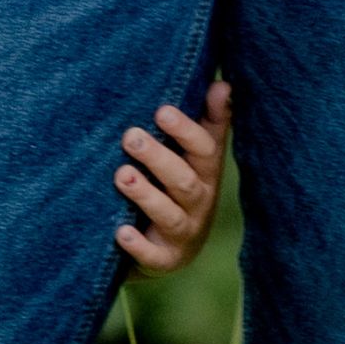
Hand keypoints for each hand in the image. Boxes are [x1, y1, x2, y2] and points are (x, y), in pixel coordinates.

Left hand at [114, 72, 232, 272]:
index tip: (161, 111)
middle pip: (185, 181)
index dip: (185, 131)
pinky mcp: (165, 259)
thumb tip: (223, 84)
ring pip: (170, 215)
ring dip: (146, 196)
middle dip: (159, 159)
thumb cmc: (181, 186)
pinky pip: (154, 255)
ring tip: (122, 175)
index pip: (204, 149)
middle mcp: (200, 203)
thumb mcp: (197, 155)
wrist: (173, 248)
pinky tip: (121, 232)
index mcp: (207, 173)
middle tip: (130, 137)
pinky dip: (139, 245)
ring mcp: (184, 233)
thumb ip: (209, 121)